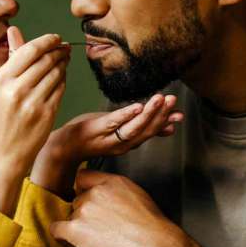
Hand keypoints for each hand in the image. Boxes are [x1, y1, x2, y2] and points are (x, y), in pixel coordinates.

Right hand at [0, 26, 68, 214]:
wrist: (3, 154)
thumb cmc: (1, 118)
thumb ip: (11, 59)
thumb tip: (14, 31)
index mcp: (1, 80)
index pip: (30, 50)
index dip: (47, 41)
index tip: (56, 38)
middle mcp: (15, 90)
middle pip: (46, 60)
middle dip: (59, 51)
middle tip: (65, 48)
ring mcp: (32, 103)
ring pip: (56, 73)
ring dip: (64, 64)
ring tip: (65, 60)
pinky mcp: (46, 114)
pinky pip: (61, 89)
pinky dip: (64, 81)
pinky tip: (62, 78)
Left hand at [31, 94, 182, 197]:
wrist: (66, 147)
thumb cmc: (93, 137)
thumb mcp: (121, 133)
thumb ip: (145, 129)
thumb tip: (170, 127)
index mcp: (129, 143)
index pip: (151, 133)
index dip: (165, 123)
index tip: (180, 114)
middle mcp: (121, 143)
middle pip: (145, 130)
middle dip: (161, 115)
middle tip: (172, 100)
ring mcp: (109, 136)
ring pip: (133, 127)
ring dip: (149, 113)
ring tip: (160, 99)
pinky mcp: (96, 128)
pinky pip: (114, 122)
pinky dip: (127, 114)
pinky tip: (138, 106)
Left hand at [50, 170, 212, 246]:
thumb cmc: (155, 231)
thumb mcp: (139, 198)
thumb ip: (119, 194)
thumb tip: (110, 204)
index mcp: (113, 182)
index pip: (83, 178)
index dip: (83, 192)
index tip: (88, 203)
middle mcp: (96, 192)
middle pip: (77, 200)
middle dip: (84, 214)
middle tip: (98, 230)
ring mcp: (84, 209)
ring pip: (70, 217)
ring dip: (77, 228)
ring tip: (95, 241)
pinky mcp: (76, 230)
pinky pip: (57, 230)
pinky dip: (61, 237)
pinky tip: (70, 243)